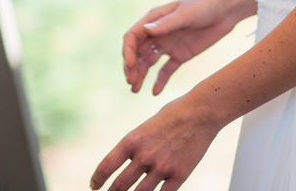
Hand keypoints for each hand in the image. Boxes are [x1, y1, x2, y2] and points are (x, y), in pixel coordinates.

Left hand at [91, 98, 220, 190]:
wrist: (201, 111)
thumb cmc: (173, 114)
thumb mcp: (146, 127)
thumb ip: (136, 146)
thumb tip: (127, 163)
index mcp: (132, 141)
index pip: (106, 167)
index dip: (97, 180)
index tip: (94, 185)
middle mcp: (144, 156)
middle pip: (120, 185)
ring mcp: (162, 167)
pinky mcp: (179, 175)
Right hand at [122, 0, 239, 95]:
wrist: (226, 11)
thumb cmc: (204, 5)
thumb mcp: (185, 14)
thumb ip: (166, 24)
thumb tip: (145, 30)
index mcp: (154, 20)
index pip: (133, 37)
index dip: (128, 51)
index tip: (130, 66)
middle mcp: (158, 33)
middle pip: (138, 52)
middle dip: (132, 67)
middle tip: (130, 82)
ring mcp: (169, 45)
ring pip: (149, 63)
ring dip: (141, 75)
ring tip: (135, 90)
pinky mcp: (180, 55)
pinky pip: (166, 70)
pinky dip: (160, 80)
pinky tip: (155, 92)